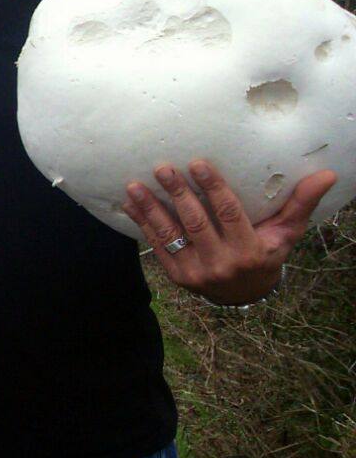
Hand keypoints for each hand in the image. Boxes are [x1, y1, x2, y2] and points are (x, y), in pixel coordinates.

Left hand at [121, 160, 336, 304]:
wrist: (244, 294)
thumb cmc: (267, 253)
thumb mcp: (286, 232)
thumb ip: (300, 203)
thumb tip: (327, 174)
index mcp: (249, 251)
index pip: (229, 214)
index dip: (213, 188)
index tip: (198, 163)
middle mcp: (221, 264)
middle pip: (195, 222)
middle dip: (177, 193)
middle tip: (162, 167)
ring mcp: (196, 273)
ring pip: (170, 236)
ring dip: (151, 209)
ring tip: (135, 185)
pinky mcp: (177, 277)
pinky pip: (156, 247)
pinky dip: (142, 224)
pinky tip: (130, 203)